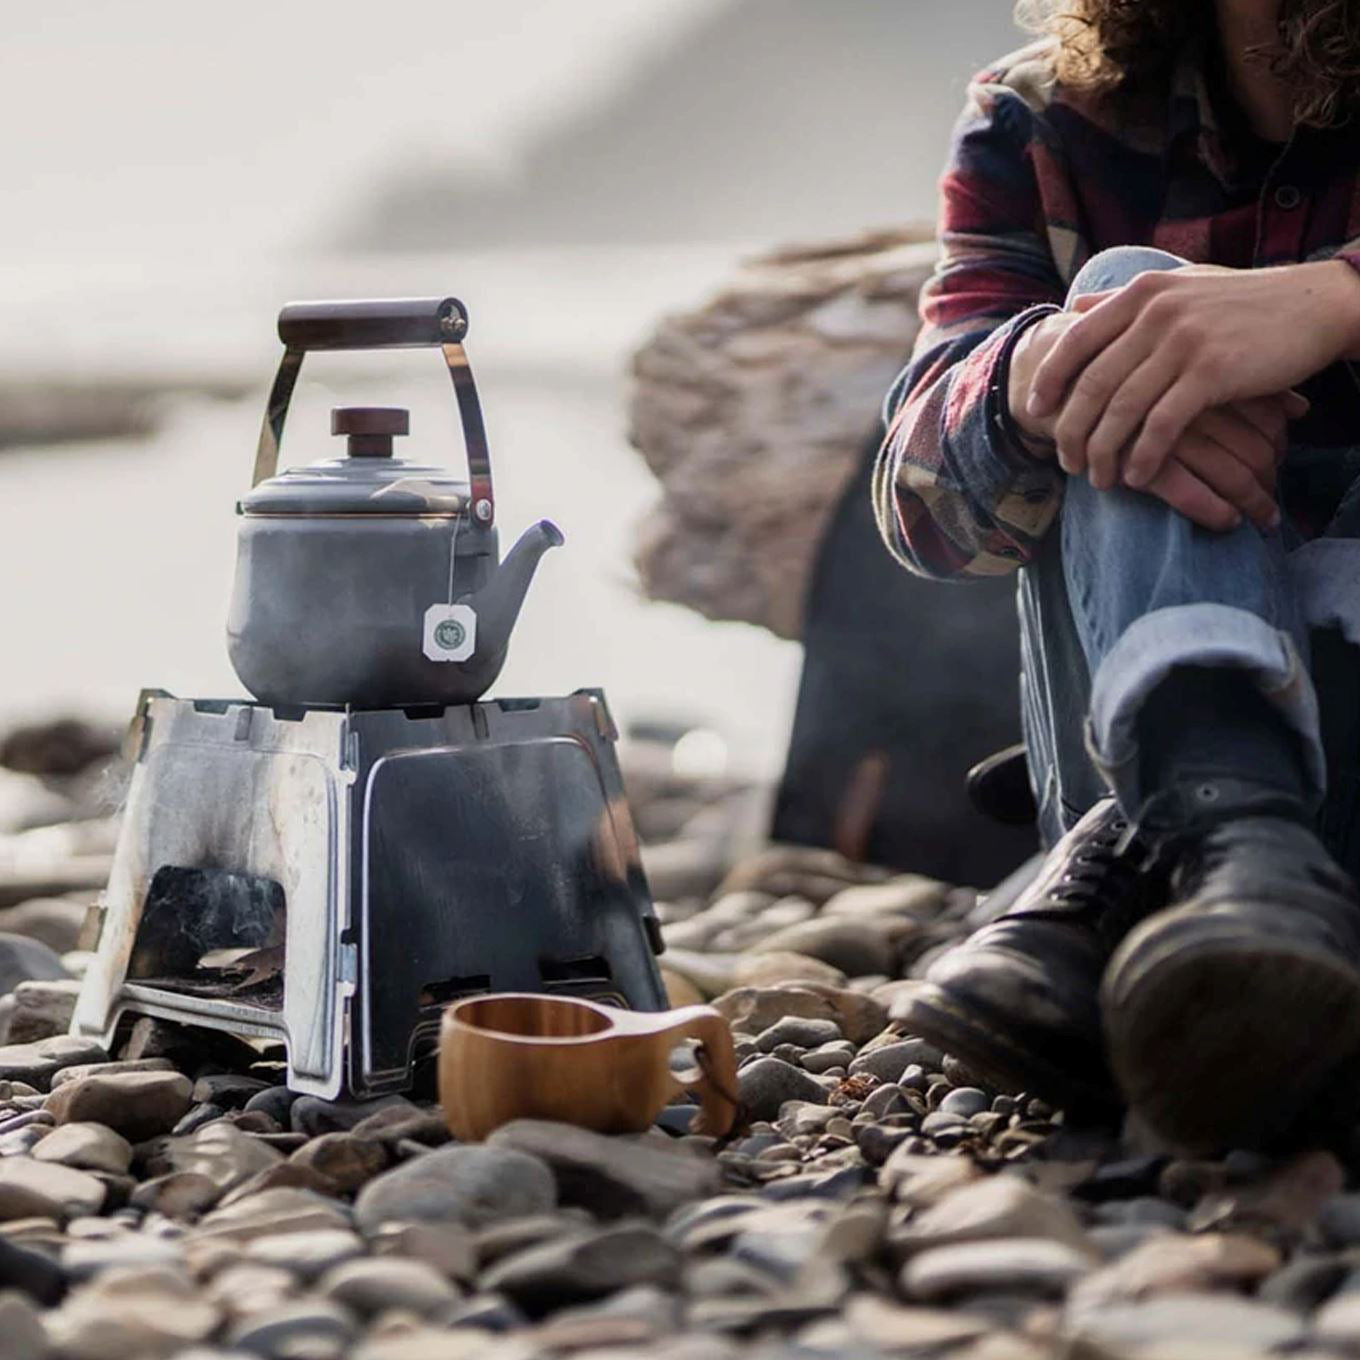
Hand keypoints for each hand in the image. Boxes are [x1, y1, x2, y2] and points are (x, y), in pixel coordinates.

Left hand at [1025, 261, 1359, 488]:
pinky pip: (1162, 425)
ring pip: (1121, 409)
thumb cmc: (1241, 304)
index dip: (1049, 380)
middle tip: (1065, 461)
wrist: (1314, 305)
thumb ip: (1124, 300)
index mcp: (1141, 293)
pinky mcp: (1212, 372)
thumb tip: (1074, 306)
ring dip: (1103, 453)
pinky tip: (1135, 477)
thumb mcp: (1178, 288)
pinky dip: (1143, 456)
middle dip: (1070, 430)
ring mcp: (1183, 342)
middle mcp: (1155, 314)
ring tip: (1097, 479)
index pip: (1074, 340)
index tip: (1035, 412)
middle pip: (1091, 383)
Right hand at [1138, 396, 1292, 531]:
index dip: (1280, 446)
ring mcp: (1166, 440)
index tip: (1276, 464)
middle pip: (1255, 450)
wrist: (1057, 429)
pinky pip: (1193, 496)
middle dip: (1269, 481)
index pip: (1267, 416)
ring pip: (1233, 477)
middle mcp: (1190, 408)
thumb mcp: (1189, 391)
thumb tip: (1301, 408)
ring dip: (1255, 505)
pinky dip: (1216, 512)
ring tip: (1262, 520)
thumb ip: (1247, 392)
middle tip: (1271, 501)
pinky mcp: (1141, 471)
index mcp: (1205, 384)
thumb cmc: (1139, 415)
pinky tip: (1228, 521)